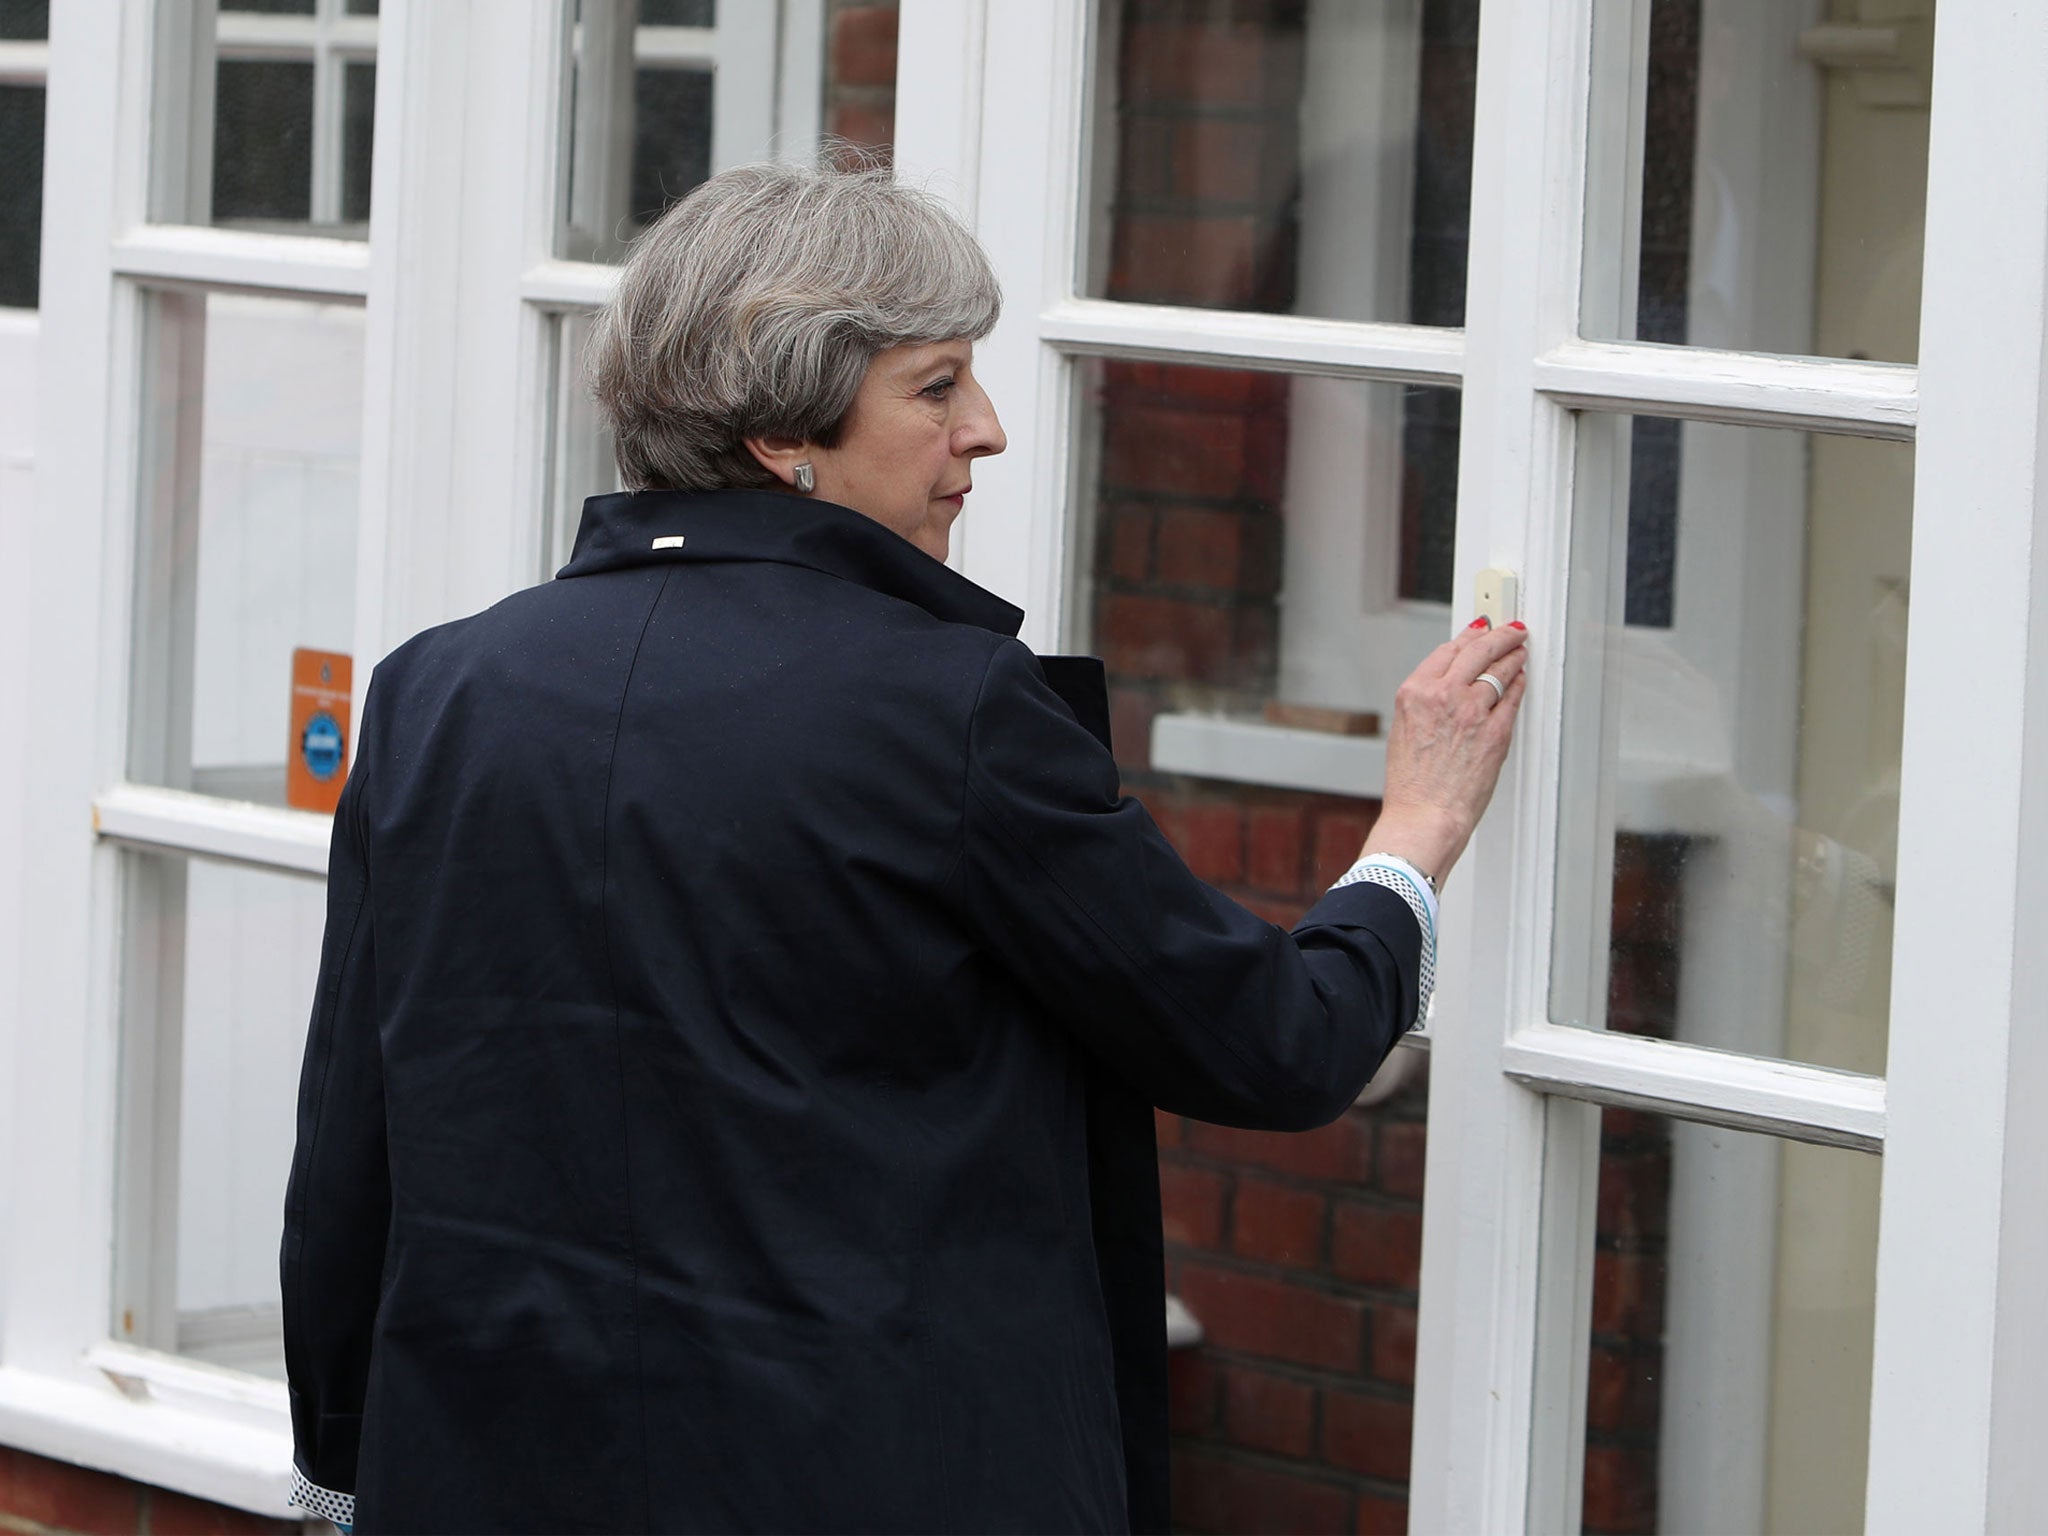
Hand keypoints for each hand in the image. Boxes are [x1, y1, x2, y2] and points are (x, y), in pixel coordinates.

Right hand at [1361, 618, 1529, 886]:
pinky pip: (1513, 697)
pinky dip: (1519, 685)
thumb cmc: (1412, 785)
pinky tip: (1521, 679)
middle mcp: (1442, 696)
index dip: (1469, 636)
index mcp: (1414, 694)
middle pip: (1478, 650)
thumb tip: (1450, 684)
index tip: (1479, 629)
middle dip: (1500, 635)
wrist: (1424, 816)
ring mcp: (1472, 711)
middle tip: (1512, 630)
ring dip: (1513, 657)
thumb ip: (1427, 702)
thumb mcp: (1406, 731)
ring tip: (1520, 651)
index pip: (1448, 650)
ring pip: (1499, 670)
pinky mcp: (1496, 731)